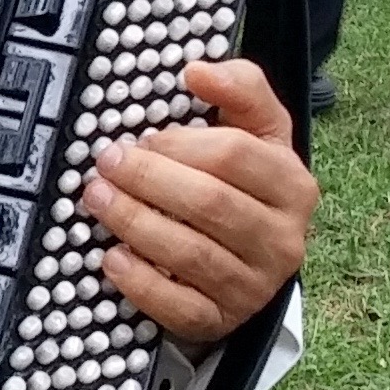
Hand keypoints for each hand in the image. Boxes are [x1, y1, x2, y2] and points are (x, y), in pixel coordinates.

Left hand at [77, 59, 318, 350]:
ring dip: (135, 222)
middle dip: (148, 179)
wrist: (247, 265)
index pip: (236, 155)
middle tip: (105, 164)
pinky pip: (180, 305)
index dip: (181, 143)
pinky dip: (141, 282)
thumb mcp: (254, 134)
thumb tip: (198, 69)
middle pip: (211, 202)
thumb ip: (239, 89)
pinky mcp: (222, 321)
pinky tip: (112, 258)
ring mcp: (254, 286)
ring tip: (97, 199)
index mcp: (292, 185)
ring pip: (191, 253)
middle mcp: (282, 238)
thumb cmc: (241, 188)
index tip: (141, 137)